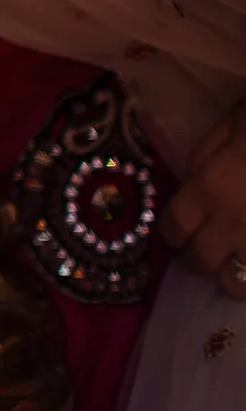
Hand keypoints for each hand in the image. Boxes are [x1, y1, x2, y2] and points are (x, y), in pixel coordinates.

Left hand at [166, 102, 245, 298]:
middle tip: (208, 248)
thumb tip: (192, 185)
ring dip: (234, 276)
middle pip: (202, 262)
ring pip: (239, 285)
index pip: (173, 227)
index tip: (178, 233)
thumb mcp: (230, 125)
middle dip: (199, 258)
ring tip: (241, 262)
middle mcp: (235, 223)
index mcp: (210, 189)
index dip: (172, 233)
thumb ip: (203, 159)